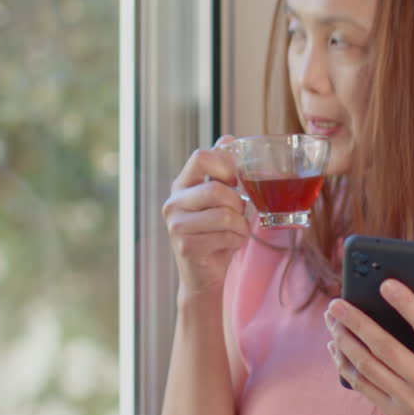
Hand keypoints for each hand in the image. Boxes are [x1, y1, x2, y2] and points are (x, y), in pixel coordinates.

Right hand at [162, 136, 249, 298]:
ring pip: (225, 215)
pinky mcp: (186, 247)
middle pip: (216, 190)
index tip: (234, 181)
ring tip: (235, 232)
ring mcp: (176, 226)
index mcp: (181, 186)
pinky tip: (229, 245)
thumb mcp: (219, 199)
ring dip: (241, 225)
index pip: (201, 156)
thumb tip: (229, 138)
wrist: (204, 276)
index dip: (225, 165)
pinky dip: (238, 241)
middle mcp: (172, 203)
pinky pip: (226, 236)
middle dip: (237, 203)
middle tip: (237, 214)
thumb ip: (221, 171)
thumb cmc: (215, 234)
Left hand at [325, 280, 413, 414]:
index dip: (406, 302)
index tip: (385, 284)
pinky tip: (335, 346)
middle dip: (356, 322)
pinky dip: (344, 364)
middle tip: (336, 303)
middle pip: (384, 346)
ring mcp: (407, 398)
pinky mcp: (392, 410)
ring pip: (367, 365)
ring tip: (331, 321)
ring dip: (344, 340)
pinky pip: (361, 384)